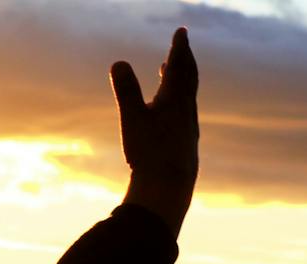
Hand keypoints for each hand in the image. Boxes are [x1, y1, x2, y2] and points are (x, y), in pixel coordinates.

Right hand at [111, 28, 199, 236]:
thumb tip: (117, 63)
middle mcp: (186, 112)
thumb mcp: (133, 120)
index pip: (179, 67)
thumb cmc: (150, 153)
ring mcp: (188, 129)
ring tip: (168, 72)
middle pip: (189, 78)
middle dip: (184, 59)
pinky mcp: (186, 145)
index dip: (179, 47)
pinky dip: (178, 103)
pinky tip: (171, 113)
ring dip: (179, 80)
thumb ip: (126, 91)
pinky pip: (185, 115)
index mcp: (174, 101)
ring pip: (187, 97)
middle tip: (181, 45)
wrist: (169, 189)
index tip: (181, 31)